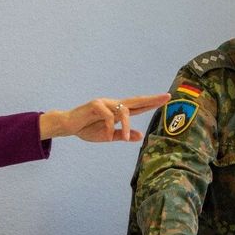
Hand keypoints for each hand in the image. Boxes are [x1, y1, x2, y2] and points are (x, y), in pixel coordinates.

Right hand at [39, 93, 169, 141]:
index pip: (138, 106)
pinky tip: (106, 134)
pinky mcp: (95, 104)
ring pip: (123, 111)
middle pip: (136, 101)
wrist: (68, 125)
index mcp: (118, 111)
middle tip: (166, 97)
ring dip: (127, 125)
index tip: (166, 99)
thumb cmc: (87, 129)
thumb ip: (122, 135)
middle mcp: (114, 104)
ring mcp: (105, 103)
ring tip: (125, 137)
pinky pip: (108, 116)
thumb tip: (140, 136)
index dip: (152, 103)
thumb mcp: (108, 136)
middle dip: (151, 99)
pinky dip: (110, 126)